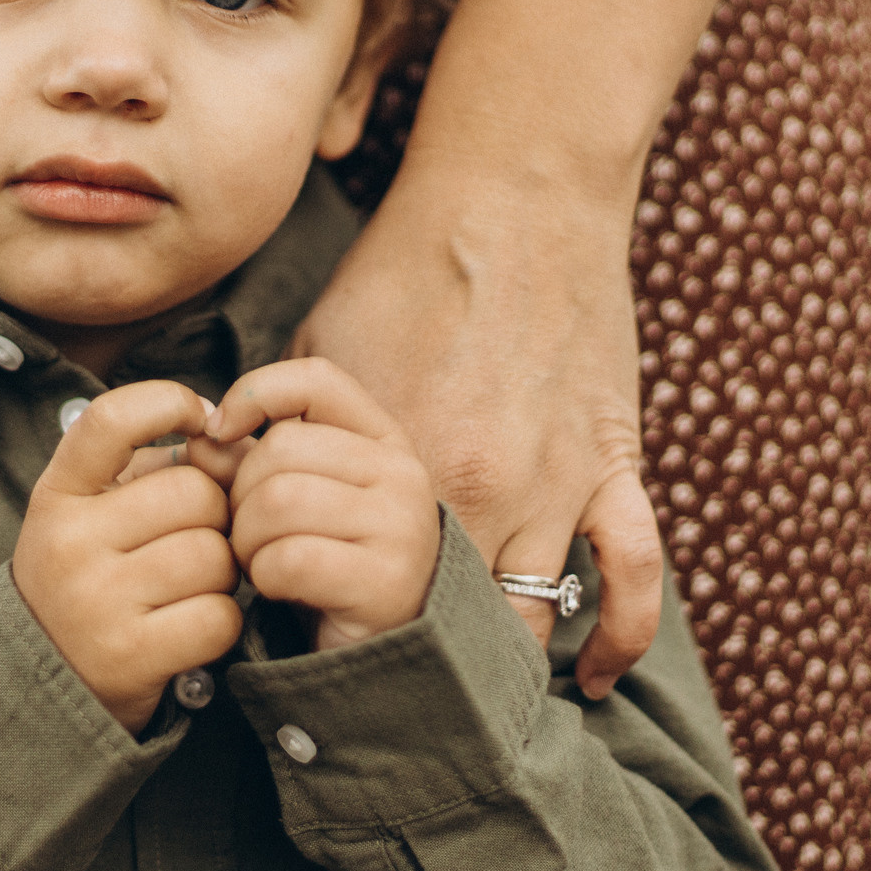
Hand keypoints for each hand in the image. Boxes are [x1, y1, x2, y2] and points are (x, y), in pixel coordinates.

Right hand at [11, 381, 246, 733]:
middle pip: (195, 494)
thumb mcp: (95, 516)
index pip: (112, 419)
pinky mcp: (128, 655)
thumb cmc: (94, 581)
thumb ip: (156, 470)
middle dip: (216, 516)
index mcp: (56, 496)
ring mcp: (94, 600)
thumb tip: (230, 438)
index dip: (168, 402)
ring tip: (190, 587)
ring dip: (224, 573)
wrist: (47, 686)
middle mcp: (66, 542)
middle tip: (195, 542)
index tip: (199, 420)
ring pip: (215, 555)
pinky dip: (222, 622)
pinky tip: (193, 626)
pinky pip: (219, 616)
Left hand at [204, 359, 439, 652]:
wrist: (376, 655)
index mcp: (383, 441)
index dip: (256, 393)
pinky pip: (289, 557)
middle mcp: (402, 475)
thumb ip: (249, 459)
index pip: (316, 380)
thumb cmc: (325, 568)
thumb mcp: (292, 500)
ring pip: (278, 501)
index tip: (222, 431)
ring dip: (248, 539)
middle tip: (247, 534)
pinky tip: (280, 589)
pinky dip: (266, 576)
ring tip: (261, 562)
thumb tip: (202, 436)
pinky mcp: (385, 582)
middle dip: (241, 495)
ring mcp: (401, 527)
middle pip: (281, 449)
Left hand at [288, 168, 664, 697]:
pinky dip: (617, 639)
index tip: (296, 603)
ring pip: (523, 620)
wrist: (516, 195)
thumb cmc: (409, 263)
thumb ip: (287, 420)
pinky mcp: (612, 465)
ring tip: (463, 671)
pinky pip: (632, 579)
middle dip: (395, 637)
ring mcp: (556, 483)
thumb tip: (238, 465)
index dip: (302, 598)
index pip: (332, 575)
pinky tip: (593, 676)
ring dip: (491, 654)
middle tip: (379, 639)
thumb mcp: (322, 343)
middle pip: (425, 615)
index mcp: (395, 462)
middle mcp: (478, 489)